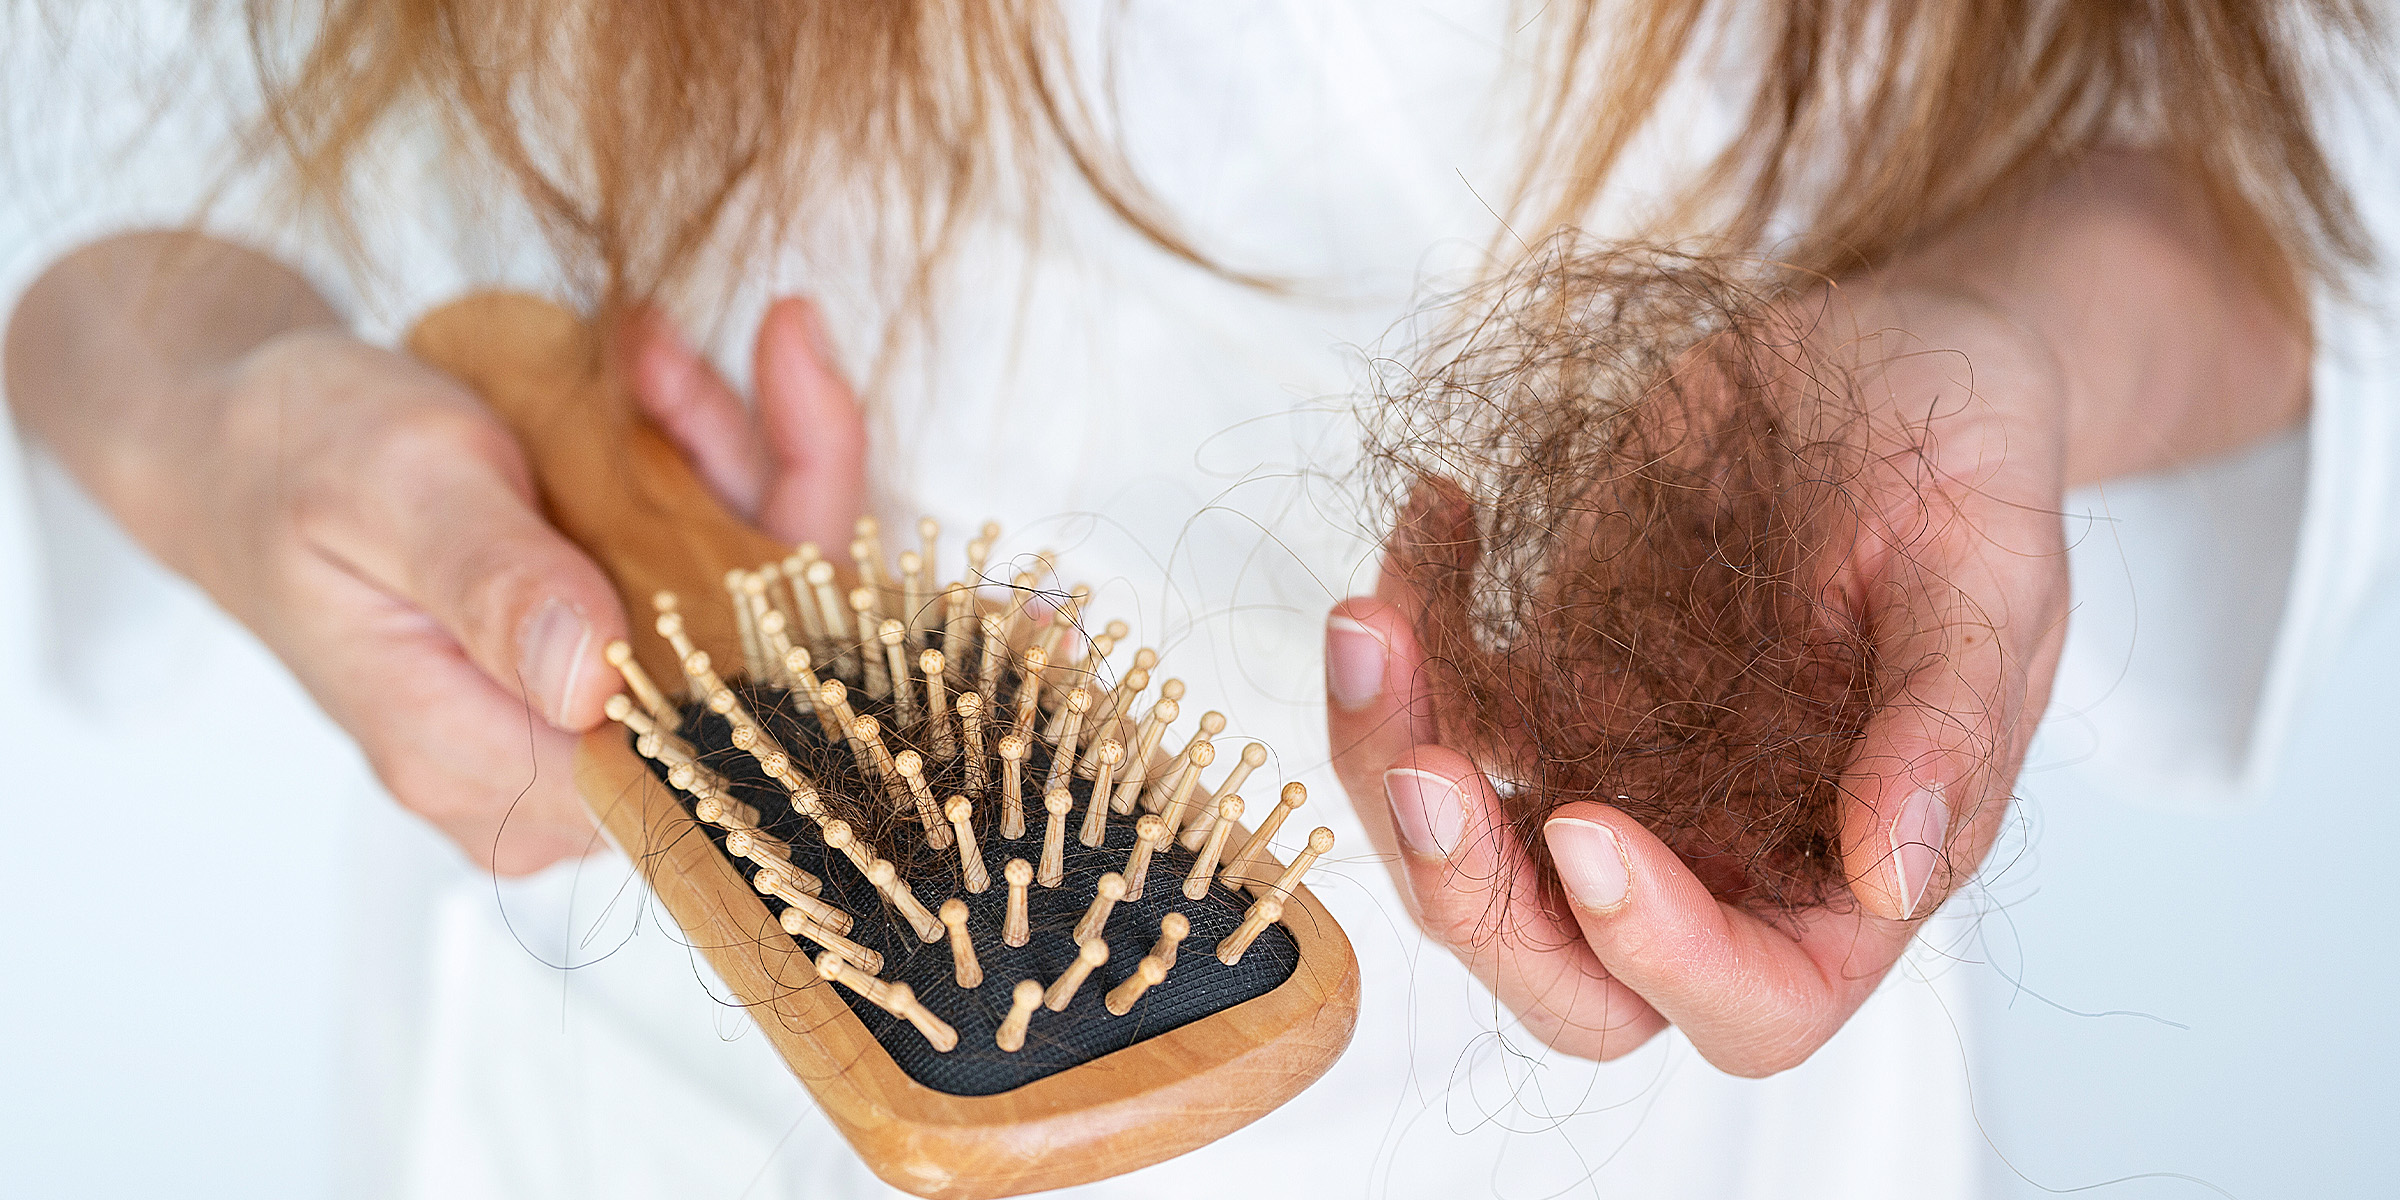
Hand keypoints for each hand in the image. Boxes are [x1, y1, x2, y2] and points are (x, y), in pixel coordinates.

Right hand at [5, 230, 868, 873]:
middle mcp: (545, 769)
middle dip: (749, 489)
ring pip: (746, 606)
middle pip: (750, 666)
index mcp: (476, 760)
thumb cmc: (291, 456)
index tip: (760, 432)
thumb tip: (591, 683)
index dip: (769, 596)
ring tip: (649, 350)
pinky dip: (705, 465)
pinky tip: (655, 377)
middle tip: (673, 363)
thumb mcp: (394, 488)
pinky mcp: (609, 660)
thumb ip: (495, 581)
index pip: (698, 734)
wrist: (239, 437)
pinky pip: (712, 573)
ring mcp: (584, 717)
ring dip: (724, 459)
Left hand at [1327, 286, 2072, 1072]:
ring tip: (1372, 621)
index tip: (1587, 828)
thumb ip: (1946, 726)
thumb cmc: (1964, 463)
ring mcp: (1613, 776)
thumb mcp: (1988, 568)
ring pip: (1464, 859)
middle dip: (1471, 902)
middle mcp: (1715, 855)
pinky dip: (1400, 642)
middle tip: (1420, 767)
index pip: (1754, 1006)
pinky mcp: (1544, 688)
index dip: (1658, 956)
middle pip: (1569, 976)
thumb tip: (1894, 877)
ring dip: (1388, 762)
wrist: (1885, 360)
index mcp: (1844, 875)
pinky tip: (1436, 515)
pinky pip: (1437, 713)